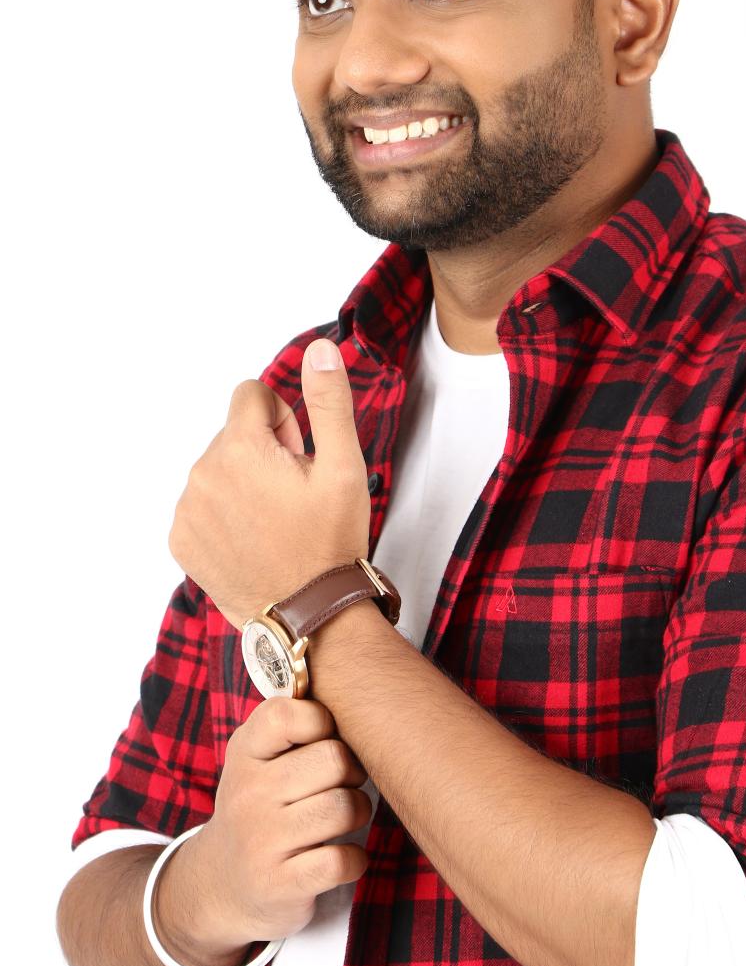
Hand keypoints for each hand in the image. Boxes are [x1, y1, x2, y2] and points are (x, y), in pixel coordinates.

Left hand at [167, 338, 370, 627]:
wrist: (308, 617)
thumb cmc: (331, 541)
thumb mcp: (344, 466)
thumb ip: (329, 401)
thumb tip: (320, 348)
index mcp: (241, 448)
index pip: (252, 394)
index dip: (284, 420)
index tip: (300, 458)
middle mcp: (203, 473)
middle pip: (234, 433)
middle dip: (263, 452)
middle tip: (293, 496)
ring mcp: (187, 509)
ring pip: (218, 468)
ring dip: (243, 482)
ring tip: (275, 521)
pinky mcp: (180, 540)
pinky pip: (201, 503)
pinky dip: (224, 514)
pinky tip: (253, 540)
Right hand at [173, 698, 372, 950]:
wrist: (219, 886)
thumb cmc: (259, 808)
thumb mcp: (257, 760)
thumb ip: (293, 726)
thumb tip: (353, 698)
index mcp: (244, 753)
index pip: (287, 714)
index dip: (322, 721)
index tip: (324, 741)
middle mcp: (247, 793)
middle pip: (335, 760)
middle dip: (353, 772)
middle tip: (343, 785)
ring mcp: (262, 841)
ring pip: (345, 807)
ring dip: (358, 813)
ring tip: (343, 818)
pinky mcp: (280, 884)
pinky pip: (343, 859)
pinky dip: (355, 860)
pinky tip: (340, 858)